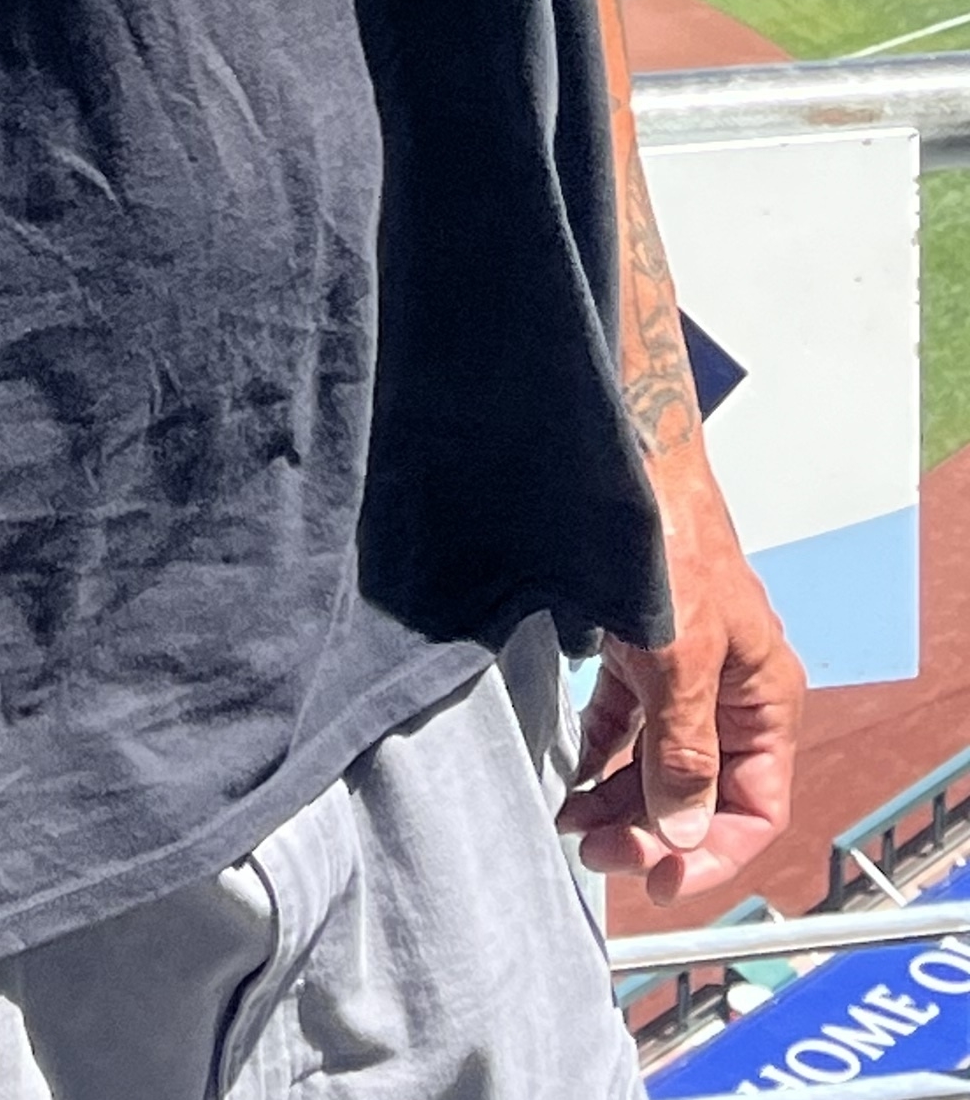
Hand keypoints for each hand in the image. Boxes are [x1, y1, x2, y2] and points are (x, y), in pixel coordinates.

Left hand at [560, 441, 804, 905]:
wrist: (624, 452)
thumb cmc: (666, 536)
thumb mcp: (680, 654)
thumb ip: (683, 746)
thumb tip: (682, 830)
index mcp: (764, 695)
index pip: (753, 806)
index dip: (708, 854)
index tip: (653, 879)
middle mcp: (729, 689)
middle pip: (700, 791)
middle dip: (650, 829)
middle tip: (592, 850)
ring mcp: (682, 669)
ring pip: (657, 761)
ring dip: (619, 799)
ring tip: (570, 822)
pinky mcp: (638, 647)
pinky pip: (624, 722)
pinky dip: (598, 753)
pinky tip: (567, 774)